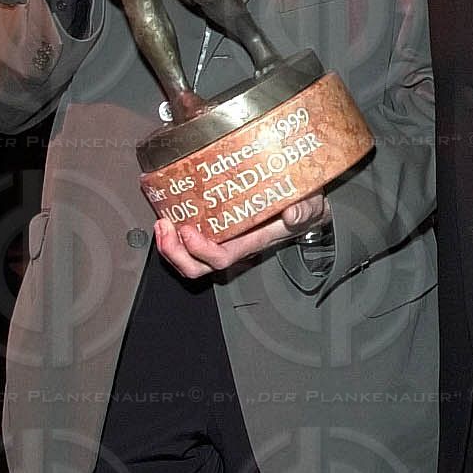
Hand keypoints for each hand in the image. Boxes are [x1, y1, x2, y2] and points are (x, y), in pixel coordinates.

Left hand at [153, 194, 329, 276]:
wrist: (304, 207)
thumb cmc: (304, 207)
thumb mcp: (309, 205)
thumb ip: (304, 211)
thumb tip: (292, 215)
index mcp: (253, 242)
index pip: (222, 257)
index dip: (201, 250)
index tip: (189, 229)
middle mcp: (235, 246)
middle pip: (198, 267)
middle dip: (175, 253)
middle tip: (166, 227)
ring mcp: (224, 241)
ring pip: (190, 261)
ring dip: (170, 247)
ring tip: (162, 224)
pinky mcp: (217, 230)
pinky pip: (190, 244)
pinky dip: (174, 237)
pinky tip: (171, 217)